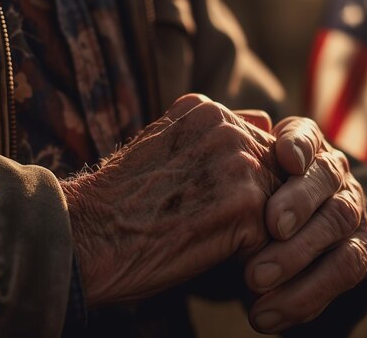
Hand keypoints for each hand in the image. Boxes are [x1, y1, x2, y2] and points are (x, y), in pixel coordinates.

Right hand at [61, 94, 282, 306]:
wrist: (88, 234)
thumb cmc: (120, 201)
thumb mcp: (163, 147)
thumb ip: (210, 135)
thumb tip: (264, 122)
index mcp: (206, 110)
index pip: (257, 142)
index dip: (240, 183)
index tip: (208, 203)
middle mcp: (226, 126)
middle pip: (274, 171)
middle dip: (254, 205)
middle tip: (211, 225)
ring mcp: (238, 162)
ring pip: (278, 203)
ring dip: (254, 230)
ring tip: (210, 239)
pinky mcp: (245, 204)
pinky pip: (272, 236)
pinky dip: (250, 255)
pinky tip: (212, 254)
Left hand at [243, 117, 366, 332]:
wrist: (290, 234)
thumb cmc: (252, 195)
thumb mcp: (242, 173)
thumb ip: (232, 156)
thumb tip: (217, 127)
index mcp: (304, 147)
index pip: (306, 135)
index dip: (299, 144)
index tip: (285, 158)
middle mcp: (334, 175)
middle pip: (326, 180)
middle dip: (300, 202)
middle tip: (271, 227)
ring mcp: (352, 212)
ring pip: (338, 226)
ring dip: (298, 257)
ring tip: (253, 283)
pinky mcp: (361, 251)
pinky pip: (345, 271)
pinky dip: (305, 295)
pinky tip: (267, 315)